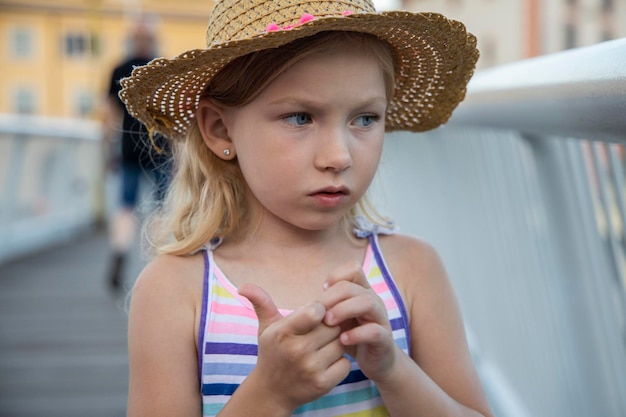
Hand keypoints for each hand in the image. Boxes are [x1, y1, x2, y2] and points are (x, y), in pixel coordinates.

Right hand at [238, 283, 350, 413]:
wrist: (271, 392)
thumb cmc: (272, 352)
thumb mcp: (266, 327)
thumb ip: (261, 302)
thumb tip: (243, 286)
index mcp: (283, 333)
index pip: (314, 311)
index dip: (320, 309)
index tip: (315, 315)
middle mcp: (296, 351)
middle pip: (332, 326)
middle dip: (330, 326)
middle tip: (321, 331)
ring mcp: (310, 369)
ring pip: (341, 344)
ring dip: (336, 344)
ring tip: (323, 347)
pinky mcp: (322, 384)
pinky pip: (345, 364)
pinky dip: (340, 363)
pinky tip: (327, 363)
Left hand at [318, 262, 397, 381]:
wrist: (376, 362)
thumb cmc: (350, 336)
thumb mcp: (335, 319)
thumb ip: (321, 308)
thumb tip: (292, 303)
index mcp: (361, 292)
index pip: (353, 269)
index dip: (336, 276)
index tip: (321, 291)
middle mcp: (373, 301)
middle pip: (354, 286)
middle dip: (332, 296)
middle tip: (318, 313)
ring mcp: (380, 319)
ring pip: (368, 303)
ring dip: (344, 310)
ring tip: (328, 322)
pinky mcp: (384, 339)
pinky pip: (374, 331)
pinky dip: (357, 334)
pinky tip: (342, 340)